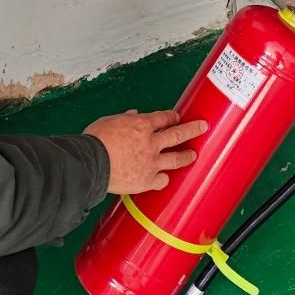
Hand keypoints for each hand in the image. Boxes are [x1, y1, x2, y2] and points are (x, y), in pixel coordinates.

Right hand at [85, 109, 208, 193]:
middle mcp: (151, 143)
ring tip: (193, 155)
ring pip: (176, 159)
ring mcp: (152, 163)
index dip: (172, 117)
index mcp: (142, 125)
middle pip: (178, 134)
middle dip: (193, 129)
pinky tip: (165, 178)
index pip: (164, 118)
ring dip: (186, 156)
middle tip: (203, 126)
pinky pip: (161, 180)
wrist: (91, 164)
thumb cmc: (95, 140)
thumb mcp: (108, 121)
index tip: (177, 117)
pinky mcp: (147, 180)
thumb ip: (124, 118)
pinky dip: (163, 178)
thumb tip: (132, 114)